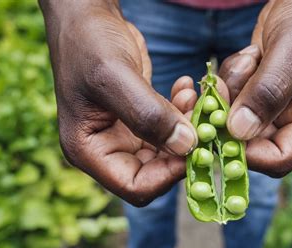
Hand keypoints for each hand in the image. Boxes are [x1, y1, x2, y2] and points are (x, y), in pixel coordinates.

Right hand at [39, 0, 197, 205]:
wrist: (87, 16)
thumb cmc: (89, 42)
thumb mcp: (115, 76)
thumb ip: (149, 115)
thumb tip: (187, 146)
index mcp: (89, 151)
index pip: (135, 187)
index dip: (168, 175)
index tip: (196, 149)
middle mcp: (107, 150)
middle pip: (156, 173)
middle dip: (183, 150)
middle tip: (204, 123)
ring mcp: (124, 136)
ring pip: (168, 151)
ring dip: (187, 128)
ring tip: (194, 98)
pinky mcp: (140, 119)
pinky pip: (169, 128)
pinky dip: (182, 113)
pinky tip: (186, 90)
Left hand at [219, 0, 291, 176]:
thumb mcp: (291, 50)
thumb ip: (267, 92)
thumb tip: (238, 132)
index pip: (280, 158)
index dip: (247, 152)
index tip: (219, 129)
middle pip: (252, 142)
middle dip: (231, 115)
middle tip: (219, 88)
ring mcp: (278, 108)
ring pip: (236, 120)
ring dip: (233, 90)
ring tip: (252, 57)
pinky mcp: (261, 94)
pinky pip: (233, 100)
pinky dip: (232, 79)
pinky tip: (251, 55)